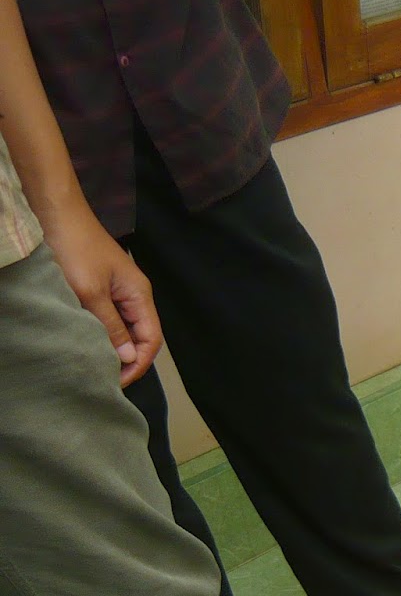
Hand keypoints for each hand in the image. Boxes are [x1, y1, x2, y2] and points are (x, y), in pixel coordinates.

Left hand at [40, 205, 161, 385]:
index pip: (151, 338)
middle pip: (140, 335)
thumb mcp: (91, 293)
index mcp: (139, 295)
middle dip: (127, 359)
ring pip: (122, 327)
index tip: (118, 381)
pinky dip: (101, 332)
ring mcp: (116, 290)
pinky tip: (87, 340)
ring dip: (113, 347)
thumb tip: (130, 358)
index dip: (139, 363)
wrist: (55, 214)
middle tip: (105, 377)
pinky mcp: (99, 286)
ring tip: (96, 363)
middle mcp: (133, 294)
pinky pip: (107, 316)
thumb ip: (112, 328)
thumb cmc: (75, 249)